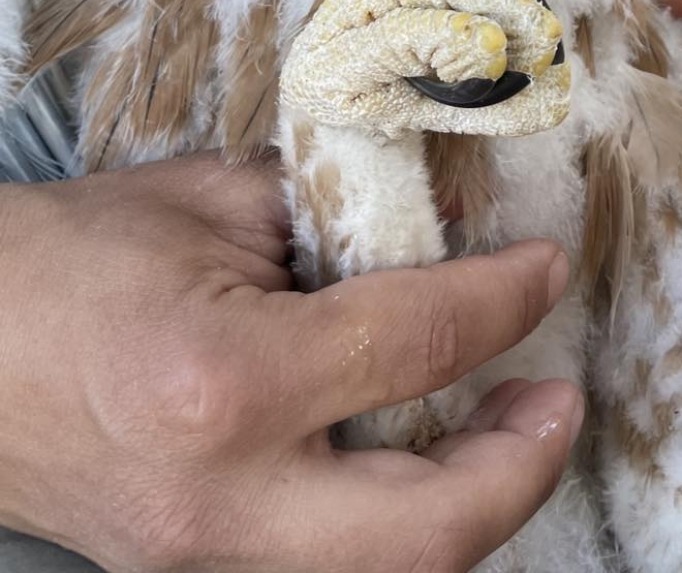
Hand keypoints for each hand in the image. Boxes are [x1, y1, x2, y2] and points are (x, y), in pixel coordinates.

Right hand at [0, 153, 579, 572]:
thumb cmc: (68, 259)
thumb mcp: (210, 201)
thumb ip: (337, 212)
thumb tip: (442, 217)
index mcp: (229, 383)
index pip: (415, 347)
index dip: (504, 300)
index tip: (547, 267)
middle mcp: (226, 498)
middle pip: (428, 531)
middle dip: (520, 467)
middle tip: (557, 397)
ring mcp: (205, 558)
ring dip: (469, 508)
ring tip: (509, 429)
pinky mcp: (195, 572)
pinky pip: (329, 564)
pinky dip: (398, 520)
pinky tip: (420, 458)